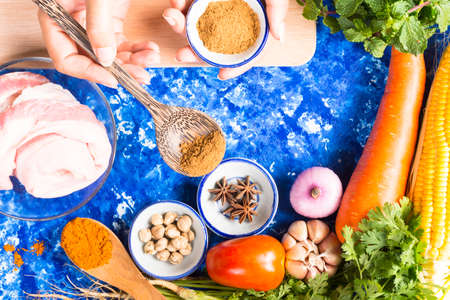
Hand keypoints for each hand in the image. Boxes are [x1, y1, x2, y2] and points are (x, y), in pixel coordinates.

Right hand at [38, 0, 159, 87]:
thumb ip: (99, 25)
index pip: (66, 58)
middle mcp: (72, 24)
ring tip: (152, 59)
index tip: (114, 80)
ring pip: (110, 56)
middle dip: (119, 70)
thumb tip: (106, 61)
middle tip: (142, 76)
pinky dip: (137, 49)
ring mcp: (91, 24)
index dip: (89, 72)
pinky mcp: (110, 21)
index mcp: (57, 17)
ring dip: (132, 61)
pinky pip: (121, 43)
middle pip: (91, 61)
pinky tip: (150, 49)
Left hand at [163, 0, 288, 79]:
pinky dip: (178, 6)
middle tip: (181, 55)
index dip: (236, 66)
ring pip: (195, 26)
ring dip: (180, 27)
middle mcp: (231, 17)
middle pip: (214, 44)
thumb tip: (280, 38)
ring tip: (171, 16)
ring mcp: (213, 6)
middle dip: (195, 52)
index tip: (222, 75)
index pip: (245, 50)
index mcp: (250, 20)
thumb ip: (277, 9)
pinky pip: (186, 7)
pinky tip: (174, 4)